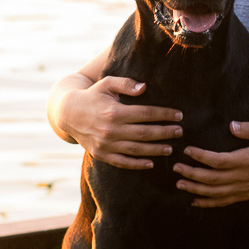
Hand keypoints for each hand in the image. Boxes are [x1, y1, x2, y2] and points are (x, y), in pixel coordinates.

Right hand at [59, 76, 182, 169]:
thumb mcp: (107, 84)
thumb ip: (126, 84)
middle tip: (180, 131)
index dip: (164, 114)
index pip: (145, 113)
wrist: (68, 113)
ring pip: (136, 150)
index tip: (179, 115)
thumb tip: (144, 88)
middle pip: (144, 133)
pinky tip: (151, 163)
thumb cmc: (93, 95)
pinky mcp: (101, 154)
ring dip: (155, 150)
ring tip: (171, 148)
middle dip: (165, 132)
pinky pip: (122, 162)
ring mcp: (105, 144)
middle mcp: (110, 130)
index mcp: (114, 111)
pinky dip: (137, 164)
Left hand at [173, 122, 248, 206]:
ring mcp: (242, 189)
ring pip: (214, 193)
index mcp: (246, 161)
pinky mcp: (244, 195)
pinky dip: (207, 203)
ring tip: (179, 183)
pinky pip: (223, 202)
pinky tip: (195, 201)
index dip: (200, 156)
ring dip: (195, 189)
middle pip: (211, 179)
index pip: (217, 160)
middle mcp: (241, 177)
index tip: (187, 150)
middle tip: (175, 167)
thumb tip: (232, 125)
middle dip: (191, 173)